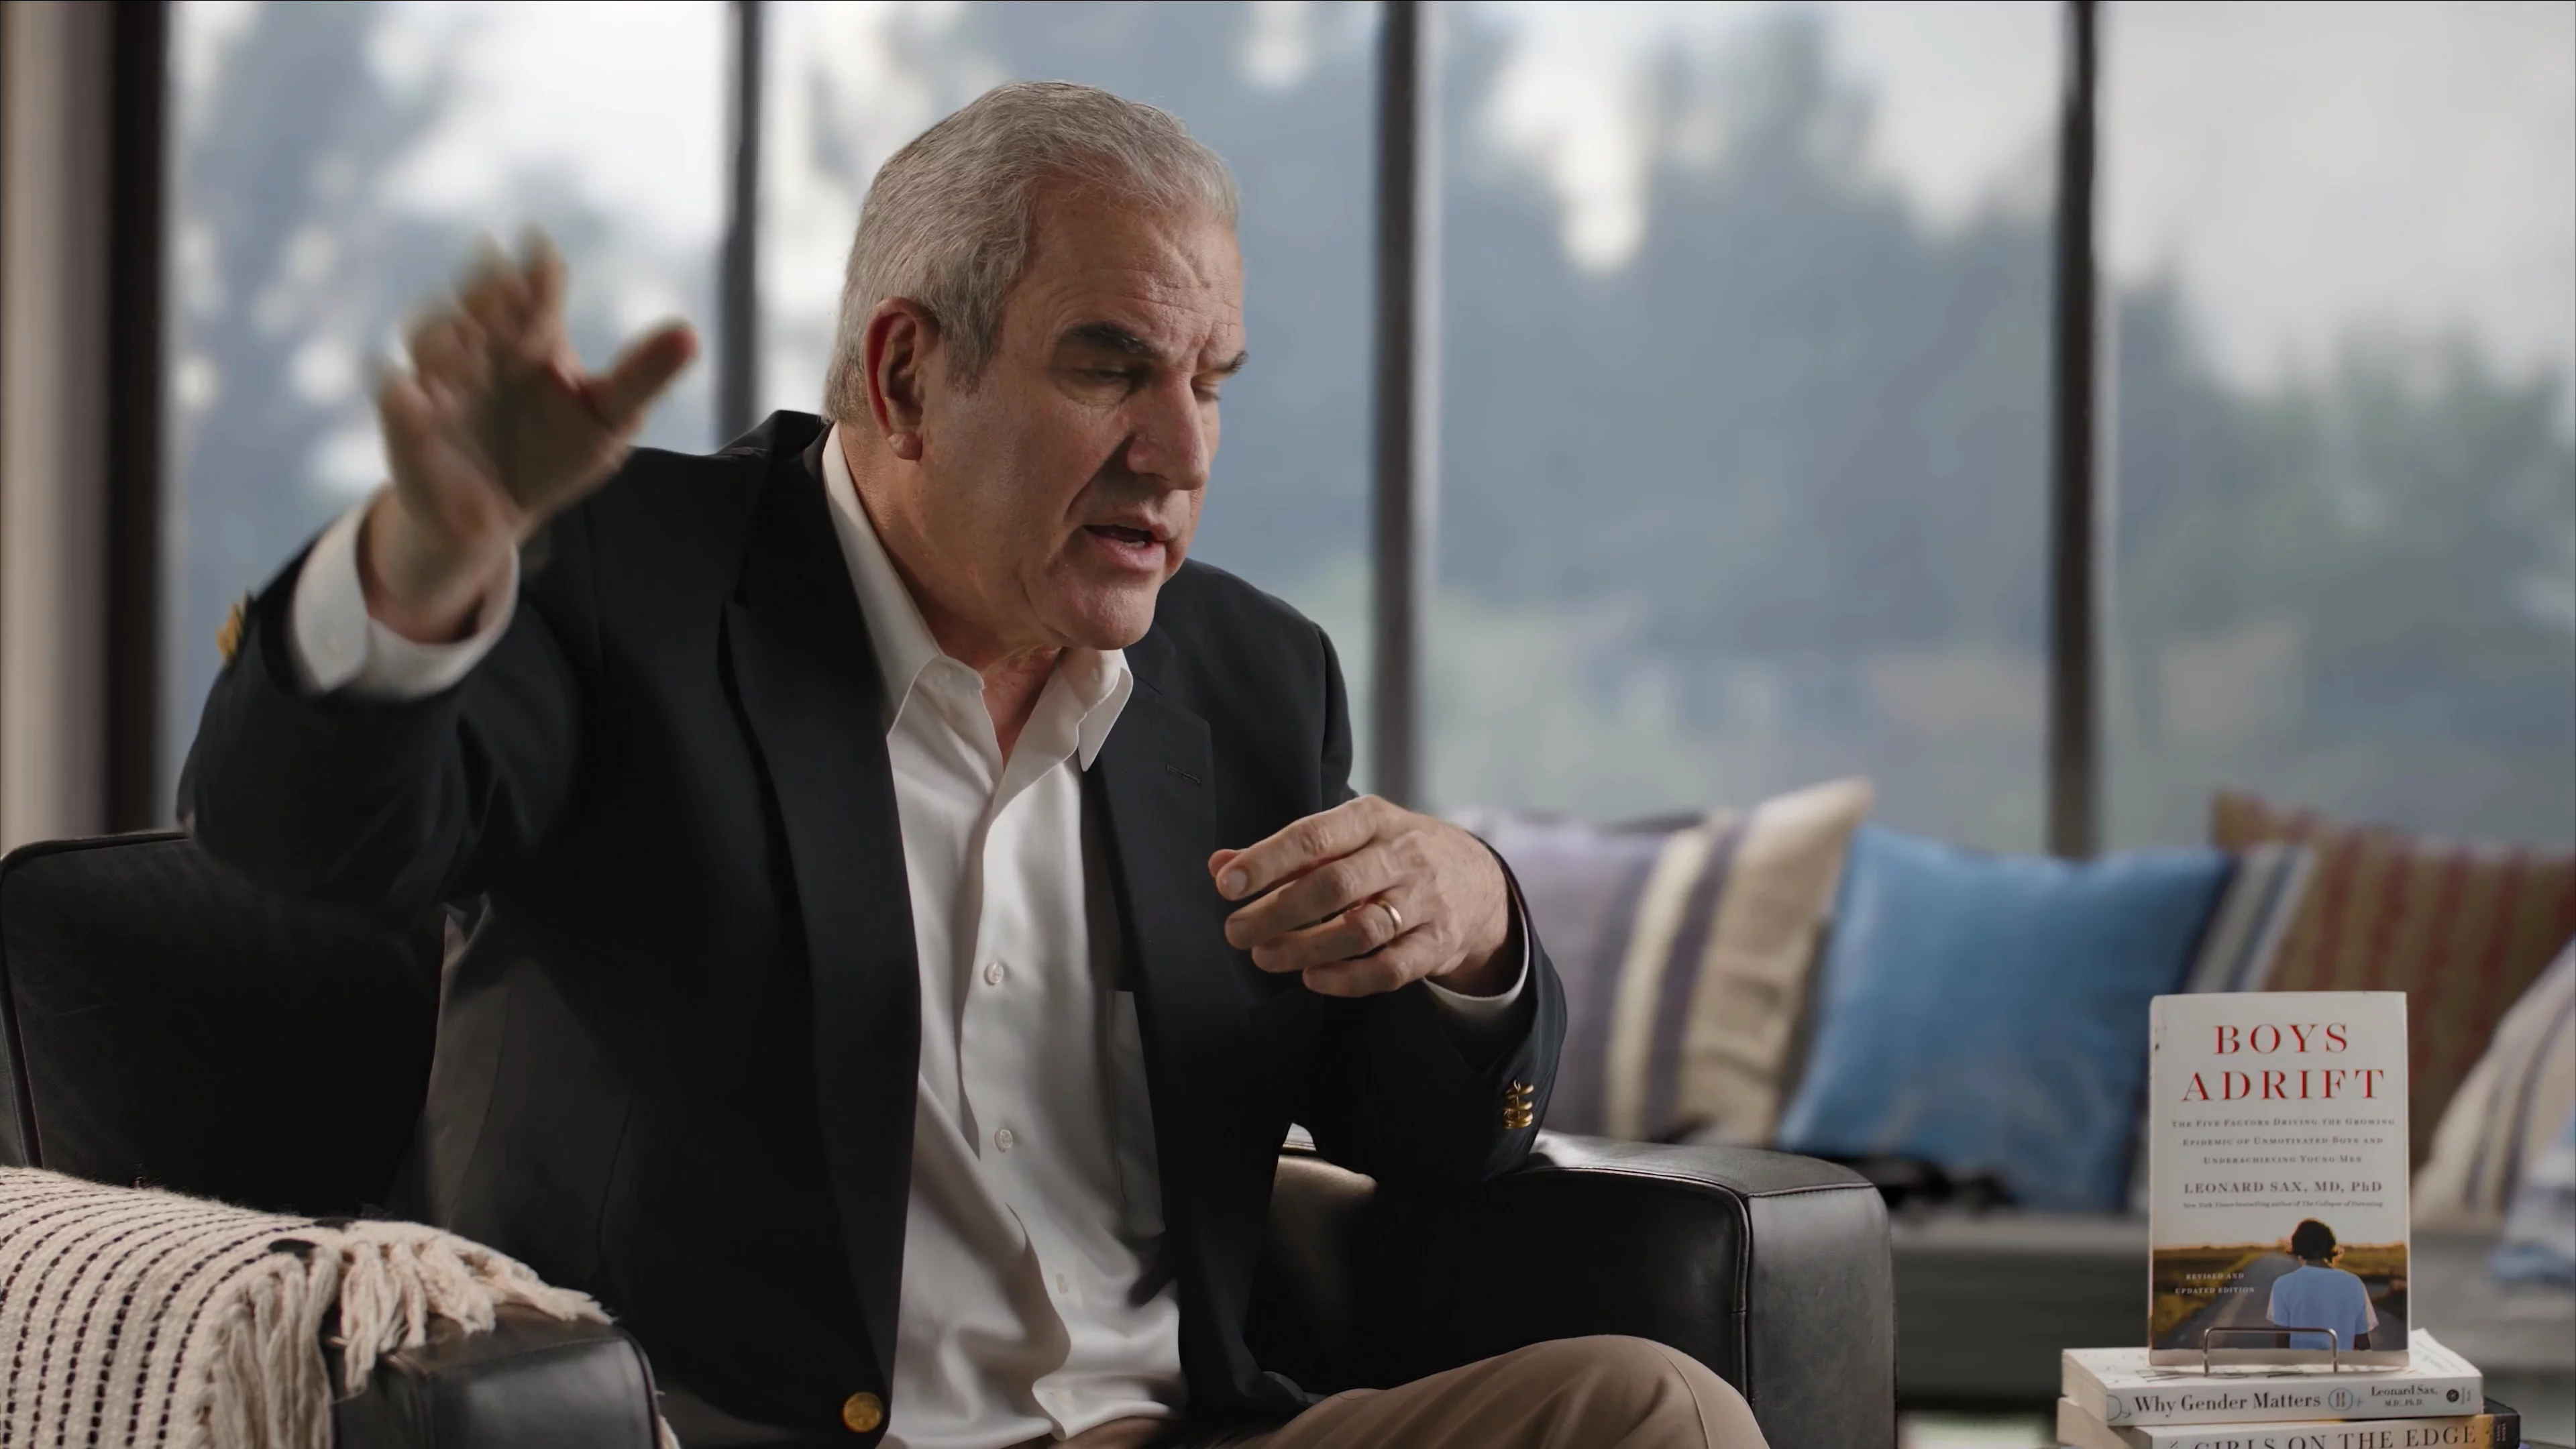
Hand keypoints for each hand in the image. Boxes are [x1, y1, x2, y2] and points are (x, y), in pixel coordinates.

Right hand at [363, 233, 696, 641]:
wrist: (503, 513)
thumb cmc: (557, 453)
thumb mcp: (610, 418)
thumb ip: (642, 376)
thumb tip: (689, 333)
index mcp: (532, 333)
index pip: (533, 287)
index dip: (536, 271)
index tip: (540, 253)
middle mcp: (483, 343)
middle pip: (476, 297)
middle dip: (486, 288)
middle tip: (504, 284)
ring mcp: (441, 377)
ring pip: (428, 334)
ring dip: (444, 333)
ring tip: (467, 342)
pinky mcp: (409, 420)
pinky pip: (395, 397)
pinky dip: (402, 393)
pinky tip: (415, 397)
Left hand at [1212, 796, 1514, 997]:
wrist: (1478, 881)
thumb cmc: (1393, 856)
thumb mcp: (1350, 837)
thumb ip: (1286, 853)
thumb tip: (1220, 865)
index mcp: (1373, 818)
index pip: (1315, 836)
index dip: (1266, 861)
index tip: (1226, 884)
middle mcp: (1402, 855)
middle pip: (1335, 884)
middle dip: (1278, 911)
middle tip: (1236, 931)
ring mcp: (1425, 901)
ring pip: (1361, 930)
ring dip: (1306, 948)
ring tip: (1265, 957)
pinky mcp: (1437, 944)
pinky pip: (1391, 969)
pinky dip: (1347, 979)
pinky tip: (1312, 979)